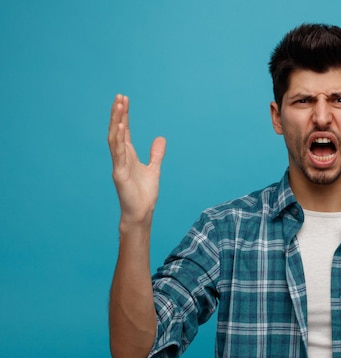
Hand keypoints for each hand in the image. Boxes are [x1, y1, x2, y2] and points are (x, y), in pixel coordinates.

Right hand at [107, 94, 165, 225]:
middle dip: (118, 114)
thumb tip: (160, 138)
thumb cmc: (144, 194)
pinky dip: (118, 140)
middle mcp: (120, 157)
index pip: (124, 131)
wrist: (142, 212)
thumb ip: (156, 154)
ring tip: (118, 106)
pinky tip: (120, 127)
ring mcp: (118, 165)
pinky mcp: (119, 174)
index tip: (124, 100)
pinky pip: (117, 154)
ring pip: (114, 139)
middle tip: (119, 96)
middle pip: (117, 131)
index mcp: (128, 155)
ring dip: (116, 122)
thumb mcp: (154, 169)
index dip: (124, 115)